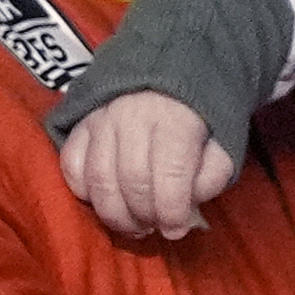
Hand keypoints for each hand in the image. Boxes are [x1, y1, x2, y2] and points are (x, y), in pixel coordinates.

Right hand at [59, 91, 239, 239]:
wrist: (170, 65)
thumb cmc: (200, 113)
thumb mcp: (223, 140)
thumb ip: (213, 173)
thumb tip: (188, 204)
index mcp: (175, 119)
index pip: (169, 177)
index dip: (172, 213)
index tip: (176, 229)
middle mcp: (132, 117)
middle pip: (131, 182)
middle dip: (144, 216)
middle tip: (155, 227)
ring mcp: (101, 119)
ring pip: (98, 179)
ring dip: (115, 214)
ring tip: (133, 224)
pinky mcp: (80, 123)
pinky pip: (71, 165)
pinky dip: (84, 192)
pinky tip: (104, 200)